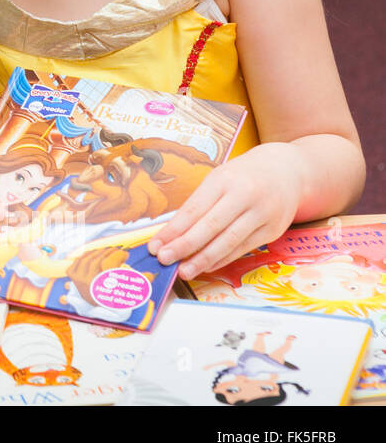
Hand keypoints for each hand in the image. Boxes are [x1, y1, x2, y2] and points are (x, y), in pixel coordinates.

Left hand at [147, 143, 302, 278]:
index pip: (194, 209)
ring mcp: (262, 214)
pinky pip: (243, 248)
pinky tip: (207, 265)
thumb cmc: (242, 176)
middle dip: (185, 246)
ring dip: (204, 259)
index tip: (155, 246)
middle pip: (211, 227)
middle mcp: (245, 196)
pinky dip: (223, 259)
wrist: (287, 171)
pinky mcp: (273, 230)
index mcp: (224, 180)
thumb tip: (171, 234)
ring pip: (229, 242)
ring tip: (184, 271)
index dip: (173, 230)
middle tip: (165, 260)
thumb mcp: (218, 180)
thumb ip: (198, 205)